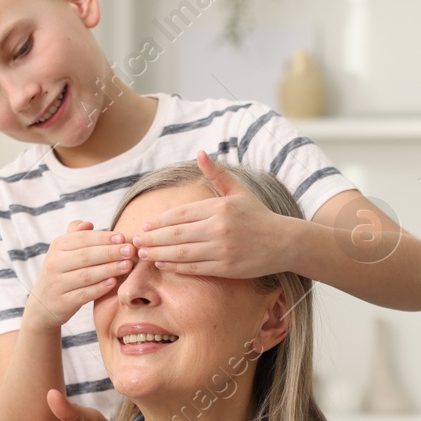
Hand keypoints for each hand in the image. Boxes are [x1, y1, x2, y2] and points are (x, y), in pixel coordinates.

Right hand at [25, 220, 135, 331]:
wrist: (44, 305)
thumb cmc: (61, 273)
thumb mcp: (63, 252)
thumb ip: (75, 236)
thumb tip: (88, 224)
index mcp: (57, 247)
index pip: (82, 238)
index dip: (103, 237)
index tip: (122, 237)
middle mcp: (54, 263)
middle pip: (86, 255)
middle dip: (110, 252)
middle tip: (130, 251)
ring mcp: (57, 284)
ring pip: (86, 275)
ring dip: (109, 269)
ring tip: (127, 265)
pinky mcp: (63, 302)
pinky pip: (84, 294)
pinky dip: (100, 288)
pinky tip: (114, 282)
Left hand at [130, 151, 293, 277]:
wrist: (284, 242)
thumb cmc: (259, 216)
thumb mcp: (239, 191)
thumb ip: (217, 174)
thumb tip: (200, 153)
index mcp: (219, 207)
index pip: (181, 213)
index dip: (160, 221)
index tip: (145, 225)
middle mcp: (219, 227)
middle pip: (176, 233)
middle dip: (153, 238)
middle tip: (136, 242)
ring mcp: (222, 249)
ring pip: (182, 252)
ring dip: (159, 253)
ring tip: (143, 254)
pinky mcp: (226, 267)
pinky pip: (195, 268)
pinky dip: (176, 267)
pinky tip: (163, 263)